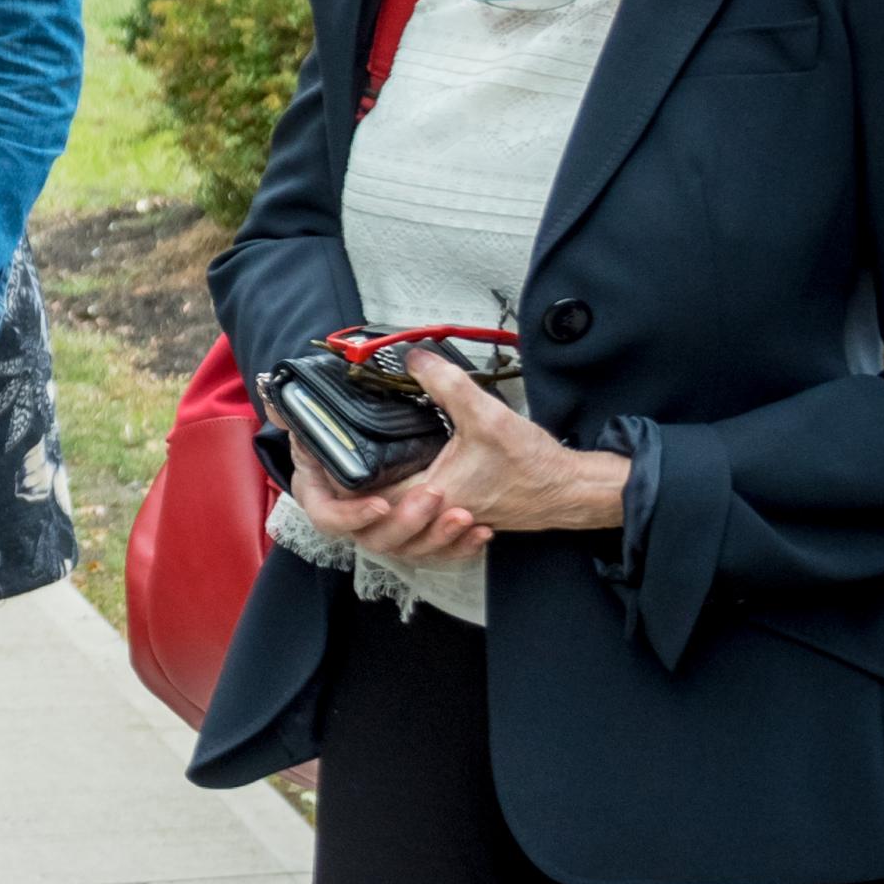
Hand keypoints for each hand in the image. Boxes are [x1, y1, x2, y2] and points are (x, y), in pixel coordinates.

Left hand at [288, 353, 629, 561]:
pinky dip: (394, 513)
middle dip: (337, 499)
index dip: (330, 484)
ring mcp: (439, 520)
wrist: (570, 490)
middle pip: (364, 522)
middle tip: (314, 464)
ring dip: (364, 507)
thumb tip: (414, 356)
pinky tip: (387, 489)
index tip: (313, 457)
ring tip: (342, 477)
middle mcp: (428, 516)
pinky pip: (411, 525)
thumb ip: (445, 384)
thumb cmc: (533, 465)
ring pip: (386, 527)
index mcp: (426, 497)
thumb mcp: (486, 416)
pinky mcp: (451, 515)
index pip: (360, 503)